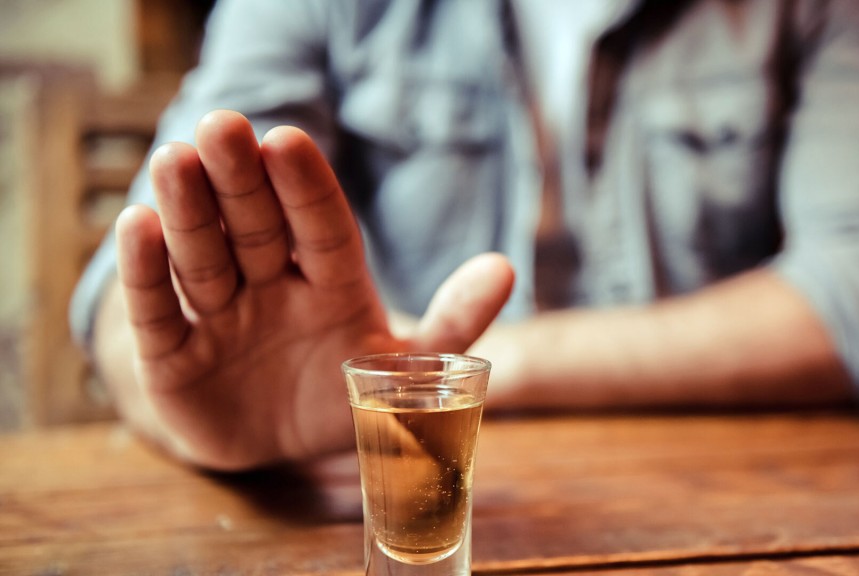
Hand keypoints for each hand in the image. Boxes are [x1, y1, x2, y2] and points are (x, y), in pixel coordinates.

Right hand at [114, 110, 512, 469]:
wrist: (274, 448)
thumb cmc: (340, 394)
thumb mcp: (402, 368)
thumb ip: (452, 322)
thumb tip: (505, 268)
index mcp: (331, 283)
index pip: (322, 229)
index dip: (307, 190)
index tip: (288, 142)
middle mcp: (272, 286)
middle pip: (257, 228)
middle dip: (240, 181)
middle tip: (223, 126)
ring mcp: (219, 316)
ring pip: (204, 257)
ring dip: (189, 212)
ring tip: (174, 161)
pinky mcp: (172, 355)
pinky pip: (158, 309)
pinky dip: (146, 272)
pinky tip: (136, 224)